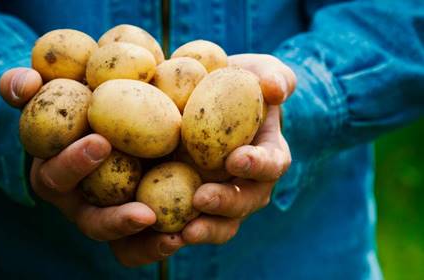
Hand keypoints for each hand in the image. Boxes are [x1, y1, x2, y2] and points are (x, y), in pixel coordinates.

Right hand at [0, 68, 183, 266]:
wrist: (116, 109)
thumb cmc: (79, 99)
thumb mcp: (51, 88)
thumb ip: (26, 85)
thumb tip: (26, 84)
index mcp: (56, 174)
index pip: (56, 176)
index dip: (73, 163)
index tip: (101, 142)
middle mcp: (83, 202)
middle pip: (92, 223)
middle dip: (115, 220)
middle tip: (144, 214)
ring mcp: (111, 215)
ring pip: (122, 245)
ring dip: (146, 245)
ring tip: (173, 239)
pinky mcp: (139, 219)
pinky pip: (147, 244)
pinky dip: (163, 243)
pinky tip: (187, 234)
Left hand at [181, 54, 294, 243]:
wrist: (198, 98)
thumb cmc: (233, 83)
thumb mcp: (256, 71)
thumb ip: (273, 76)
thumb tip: (275, 89)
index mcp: (266, 155)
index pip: (272, 163)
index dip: (258, 164)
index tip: (236, 158)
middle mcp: (248, 183)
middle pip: (245, 202)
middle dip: (226, 203)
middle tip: (202, 199)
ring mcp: (220, 197)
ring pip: (221, 224)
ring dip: (205, 230)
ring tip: (183, 233)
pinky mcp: (190, 204)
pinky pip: (187, 225)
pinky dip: (175, 233)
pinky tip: (156, 232)